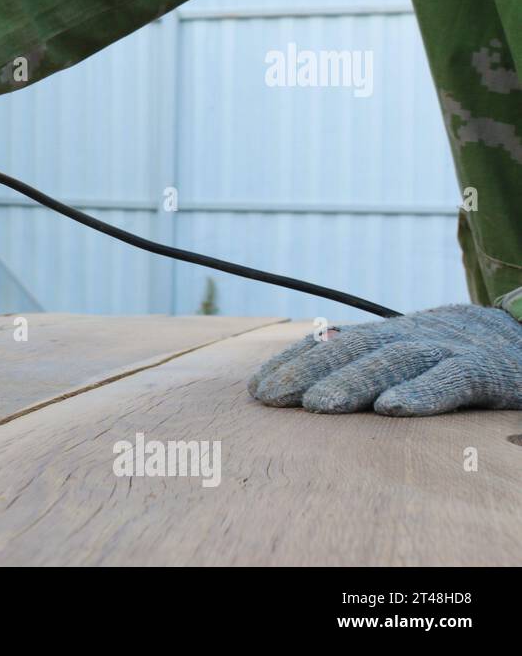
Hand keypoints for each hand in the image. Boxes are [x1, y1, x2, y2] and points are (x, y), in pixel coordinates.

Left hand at [248, 304, 521, 415]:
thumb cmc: (463, 356)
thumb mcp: (412, 356)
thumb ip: (367, 364)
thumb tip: (306, 384)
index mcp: (391, 336)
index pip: (334, 344)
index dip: (294, 361)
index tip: (255, 387)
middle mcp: (414, 336)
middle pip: (353, 349)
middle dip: (306, 370)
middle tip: (267, 395)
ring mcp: (451, 350)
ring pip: (395, 361)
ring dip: (352, 382)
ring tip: (315, 405)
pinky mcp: (489, 371)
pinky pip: (453, 380)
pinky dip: (422, 393)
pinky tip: (391, 409)